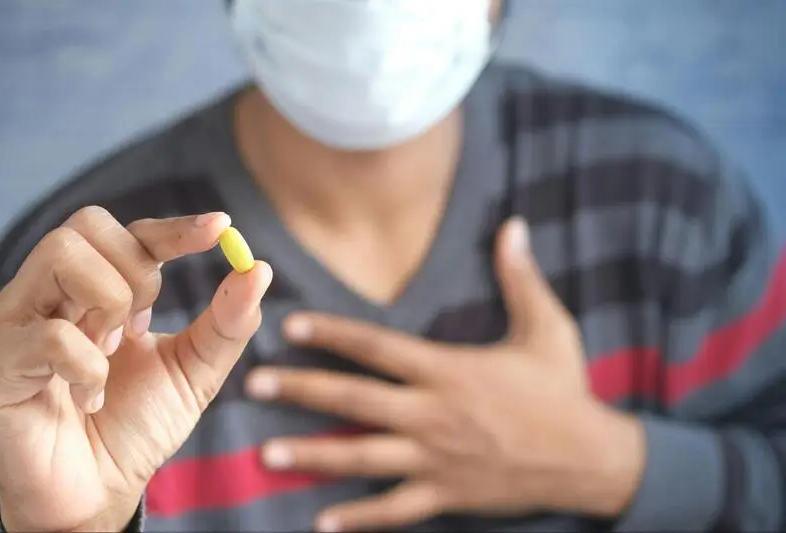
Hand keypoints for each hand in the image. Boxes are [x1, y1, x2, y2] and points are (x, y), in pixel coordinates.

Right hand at [0, 207, 271, 531]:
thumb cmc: (140, 424)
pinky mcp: (1, 360)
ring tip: (111, 354)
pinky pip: (52, 334)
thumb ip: (227, 323)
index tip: (221, 228)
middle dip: (138, 274)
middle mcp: (54, 292)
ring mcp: (21, 320)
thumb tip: (259, 268)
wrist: (99, 489)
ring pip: (64, 256)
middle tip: (141, 327)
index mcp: (101, 287)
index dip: (176, 227)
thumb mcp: (196, 370)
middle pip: (89, 225)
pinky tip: (89, 397)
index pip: (134, 233)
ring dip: (110, 308)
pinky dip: (89, 369)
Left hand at [248, 218, 644, 531]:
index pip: (377, 347)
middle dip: (301, 391)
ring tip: (266, 454)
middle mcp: (432, 413)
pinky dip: (358, 517)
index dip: (331, 333)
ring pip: (361, 455)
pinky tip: (321, 521)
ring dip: (313, 454)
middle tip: (253, 385)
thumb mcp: (547, 327)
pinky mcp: (446, 494)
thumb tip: (514, 224)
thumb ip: (520, 276)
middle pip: (354, 399)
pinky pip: (394, 508)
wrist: (590, 459)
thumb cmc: (563, 390)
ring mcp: (435, 459)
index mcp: (448, 370)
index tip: (290, 324)